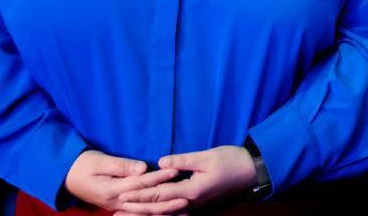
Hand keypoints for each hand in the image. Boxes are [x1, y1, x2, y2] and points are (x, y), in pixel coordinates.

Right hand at [62, 151, 179, 211]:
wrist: (68, 177)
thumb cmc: (84, 165)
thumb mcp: (100, 161)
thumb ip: (122, 165)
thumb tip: (143, 168)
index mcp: (112, 190)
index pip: (140, 183)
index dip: (158, 177)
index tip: (174, 170)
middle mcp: (116, 202)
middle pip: (145, 202)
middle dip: (166, 200)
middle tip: (186, 196)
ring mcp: (118, 206)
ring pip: (143, 211)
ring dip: (163, 211)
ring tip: (183, 209)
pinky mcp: (120, 206)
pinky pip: (139, 212)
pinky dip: (154, 213)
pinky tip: (168, 213)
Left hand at [111, 146, 257, 214]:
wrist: (251, 171)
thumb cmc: (231, 161)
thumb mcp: (207, 157)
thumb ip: (183, 160)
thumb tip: (160, 162)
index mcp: (191, 191)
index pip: (158, 195)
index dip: (139, 195)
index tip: (121, 195)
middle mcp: (190, 203)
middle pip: (158, 209)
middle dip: (136, 210)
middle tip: (116, 212)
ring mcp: (193, 205)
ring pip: (164, 213)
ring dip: (144, 215)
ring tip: (127, 215)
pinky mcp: (196, 203)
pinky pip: (172, 211)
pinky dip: (158, 213)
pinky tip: (150, 214)